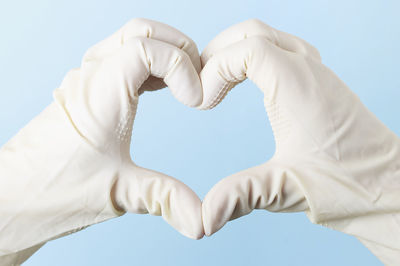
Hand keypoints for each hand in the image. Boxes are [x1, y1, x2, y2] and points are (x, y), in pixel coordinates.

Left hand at [0, 18, 203, 263]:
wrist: (11, 197)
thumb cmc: (54, 192)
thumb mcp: (119, 194)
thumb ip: (165, 198)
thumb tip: (203, 220)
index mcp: (102, 93)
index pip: (149, 48)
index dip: (182, 67)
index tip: (195, 102)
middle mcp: (91, 76)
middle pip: (142, 32)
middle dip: (179, 49)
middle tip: (198, 81)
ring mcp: (85, 80)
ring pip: (130, 40)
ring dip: (164, 54)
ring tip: (184, 85)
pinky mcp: (85, 91)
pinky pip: (122, 59)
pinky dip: (149, 65)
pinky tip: (161, 89)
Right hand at [199, 19, 399, 263]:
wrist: (388, 186)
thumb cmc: (345, 186)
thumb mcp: (284, 190)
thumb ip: (240, 196)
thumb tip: (203, 219)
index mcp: (296, 86)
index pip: (244, 49)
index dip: (214, 70)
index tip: (204, 104)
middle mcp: (308, 69)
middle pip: (251, 32)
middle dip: (218, 53)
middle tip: (201, 86)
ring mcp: (316, 71)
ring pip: (267, 36)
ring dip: (236, 52)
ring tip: (218, 84)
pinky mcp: (319, 80)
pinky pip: (280, 49)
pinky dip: (254, 57)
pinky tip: (248, 85)